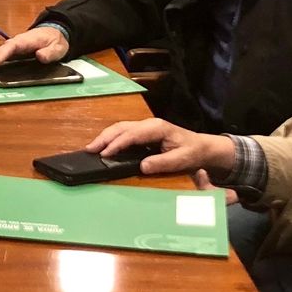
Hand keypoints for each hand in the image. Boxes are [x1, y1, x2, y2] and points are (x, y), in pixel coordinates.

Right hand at [0, 26, 69, 76]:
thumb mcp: (58, 47)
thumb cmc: (55, 40)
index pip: (10, 48)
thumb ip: (50, 52)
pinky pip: (1, 56)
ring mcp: (14, 47)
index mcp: (25, 40)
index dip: (0, 56)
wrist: (55, 32)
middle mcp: (17, 42)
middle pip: (0, 51)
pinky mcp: (14, 52)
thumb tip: (40, 56)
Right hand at [86, 118, 233, 178]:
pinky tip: (104, 147)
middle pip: (122, 127)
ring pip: (120, 128)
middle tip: (90, 149)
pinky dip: (111, 138)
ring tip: (92, 148)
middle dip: (105, 137)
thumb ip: (163, 163)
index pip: (132, 134)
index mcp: (157, 128)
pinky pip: (124, 132)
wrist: (201, 147)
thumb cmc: (192, 152)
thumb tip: (142, 167)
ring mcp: (145, 127)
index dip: (117, 143)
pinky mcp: (143, 132)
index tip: (105, 154)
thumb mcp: (182, 160)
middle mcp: (149, 124)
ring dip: (105, 137)